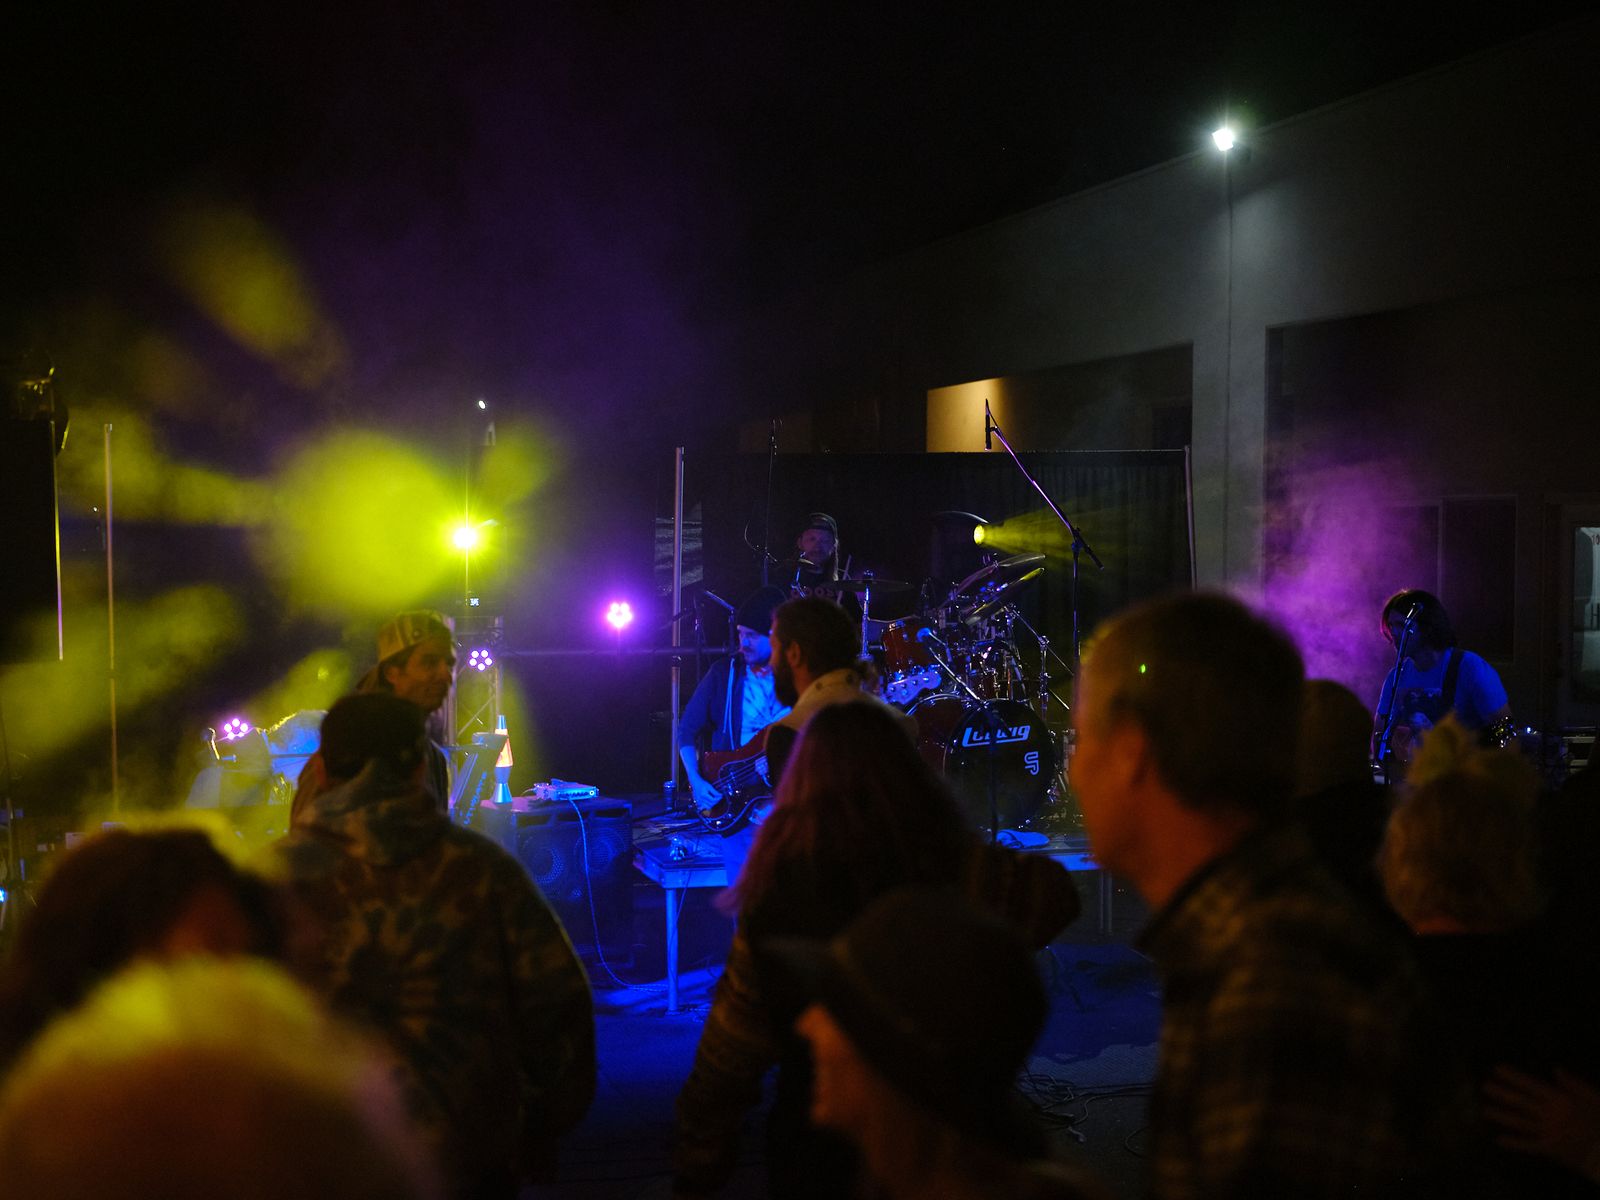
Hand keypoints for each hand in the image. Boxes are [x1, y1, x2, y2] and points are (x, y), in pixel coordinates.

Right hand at [688, 774, 722, 809]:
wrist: (695, 783)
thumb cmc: (703, 784)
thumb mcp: (709, 786)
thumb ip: (715, 792)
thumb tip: (721, 795)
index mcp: (703, 795)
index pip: (713, 800)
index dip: (718, 798)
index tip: (721, 796)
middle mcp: (701, 799)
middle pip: (711, 804)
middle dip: (716, 801)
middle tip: (719, 797)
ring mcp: (699, 802)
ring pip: (708, 807)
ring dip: (713, 804)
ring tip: (714, 799)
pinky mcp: (698, 803)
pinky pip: (704, 807)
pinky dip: (708, 805)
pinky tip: (710, 801)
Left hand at [1483, 1066, 1599, 1180]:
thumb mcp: (1595, 1098)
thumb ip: (1575, 1084)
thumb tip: (1555, 1069)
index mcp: (1561, 1100)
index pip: (1531, 1085)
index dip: (1513, 1077)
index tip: (1496, 1069)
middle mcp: (1551, 1115)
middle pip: (1521, 1102)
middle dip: (1501, 1094)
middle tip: (1483, 1086)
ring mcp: (1549, 1133)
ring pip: (1520, 1122)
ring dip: (1502, 1116)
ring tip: (1485, 1110)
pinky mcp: (1551, 1150)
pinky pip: (1529, 1145)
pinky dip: (1514, 1143)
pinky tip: (1499, 1139)